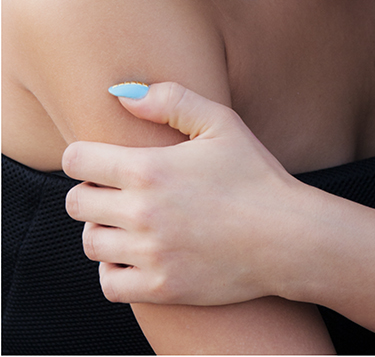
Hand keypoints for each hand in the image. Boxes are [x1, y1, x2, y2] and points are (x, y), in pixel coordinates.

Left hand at [62, 83, 299, 305]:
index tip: (102, 158)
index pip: (76, 160)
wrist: (289, 236)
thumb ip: (170, 99)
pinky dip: (114, 269)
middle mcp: (142, 213)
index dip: (84, 155)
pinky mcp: (162, 288)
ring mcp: (150, 255)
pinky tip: (134, 253)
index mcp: (149, 169)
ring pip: (90, 243)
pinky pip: (109, 284)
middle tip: (119, 189)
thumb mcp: (221, 122)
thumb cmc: (255, 174)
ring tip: (129, 220)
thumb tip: (122, 95)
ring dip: (102, 229)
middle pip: (76, 202)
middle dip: (91, 191)